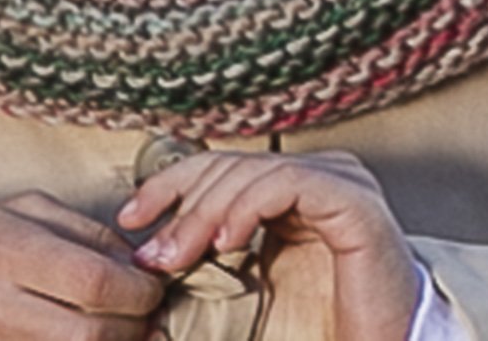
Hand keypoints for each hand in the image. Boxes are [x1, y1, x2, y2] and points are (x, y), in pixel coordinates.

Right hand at [0, 191, 165, 340]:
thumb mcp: (35, 212)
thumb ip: (92, 236)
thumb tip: (142, 267)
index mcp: (8, 251)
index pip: (92, 281)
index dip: (138, 291)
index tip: (155, 289)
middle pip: (87, 334)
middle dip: (133, 329)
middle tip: (150, 318)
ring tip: (128, 334)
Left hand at [117, 149, 418, 340]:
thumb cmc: (321, 335)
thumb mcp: (246, 299)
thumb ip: (205, 274)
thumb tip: (145, 260)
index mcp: (294, 193)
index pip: (225, 165)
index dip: (172, 183)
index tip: (131, 218)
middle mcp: (320, 177)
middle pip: (235, 163)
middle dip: (183, 205)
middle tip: (154, 254)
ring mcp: (342, 183)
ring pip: (257, 169)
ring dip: (207, 210)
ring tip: (179, 255)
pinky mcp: (356, 203)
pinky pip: (292, 182)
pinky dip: (249, 206)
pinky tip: (226, 241)